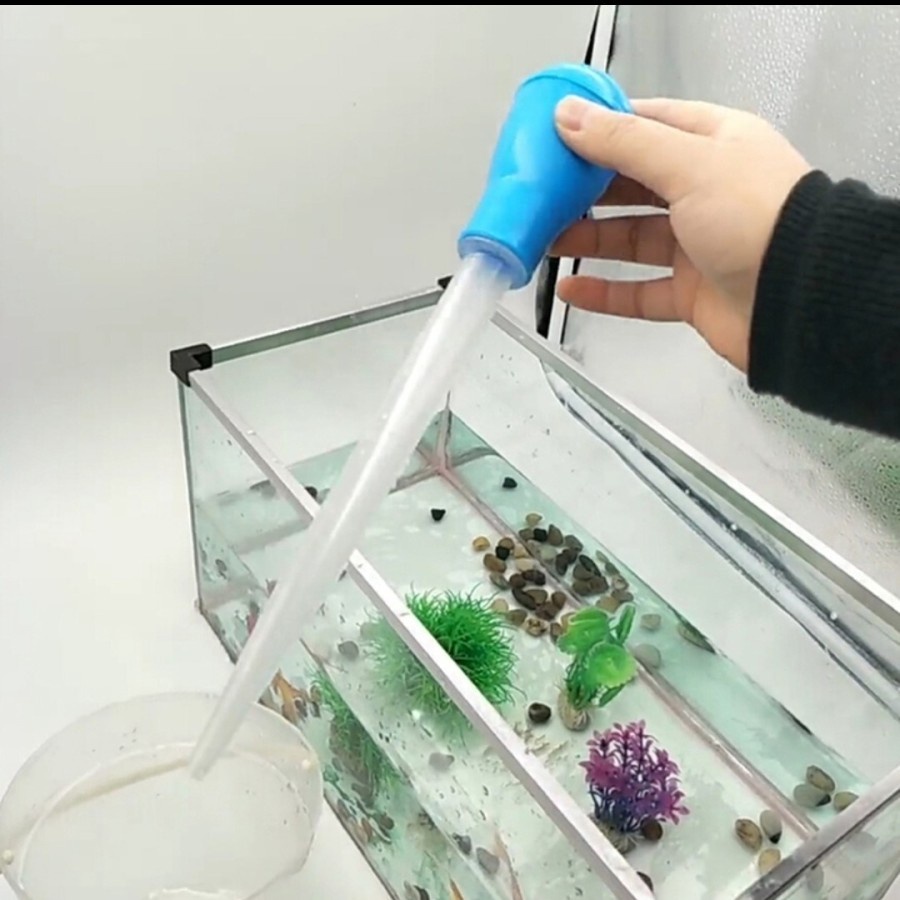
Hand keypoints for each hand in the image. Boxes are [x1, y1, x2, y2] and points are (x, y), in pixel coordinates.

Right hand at [550, 95, 812, 371]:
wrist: (802, 300)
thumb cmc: (762, 220)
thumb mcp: (688, 163)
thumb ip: (623, 141)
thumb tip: (570, 117)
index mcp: (715, 145)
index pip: (649, 125)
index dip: (602, 129)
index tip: (558, 136)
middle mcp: (708, 192)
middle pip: (633, 185)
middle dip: (586, 190)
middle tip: (544, 193)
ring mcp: (700, 245)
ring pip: (631, 239)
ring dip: (588, 239)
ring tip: (547, 239)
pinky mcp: (693, 293)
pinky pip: (638, 292)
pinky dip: (604, 293)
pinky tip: (572, 288)